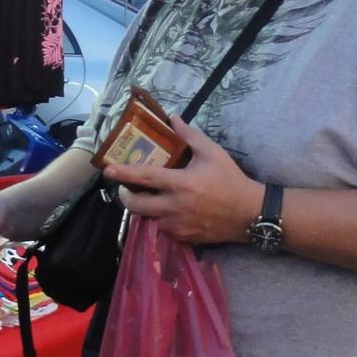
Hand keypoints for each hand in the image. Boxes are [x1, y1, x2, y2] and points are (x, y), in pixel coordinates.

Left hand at [102, 116, 260, 246]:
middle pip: (136, 206)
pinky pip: (163, 229)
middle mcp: (175, 207)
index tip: (107, 170)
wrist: (249, 213)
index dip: (123, 173)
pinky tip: (169, 211)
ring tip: (151, 198)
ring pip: (149, 219)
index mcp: (181, 183)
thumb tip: (172, 117)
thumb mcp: (212, 152)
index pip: (144, 177)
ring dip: (146, 209)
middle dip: (126, 196)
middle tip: (127, 188)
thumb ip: (189, 135)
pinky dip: (161, 220)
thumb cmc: (230, 179)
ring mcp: (178, 226)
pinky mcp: (183, 239)